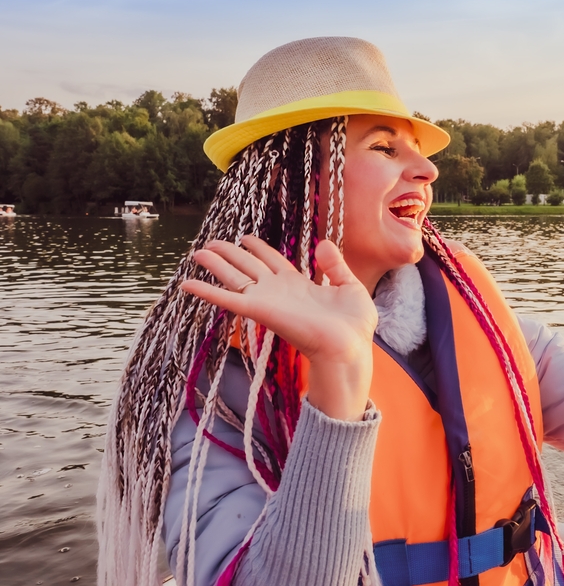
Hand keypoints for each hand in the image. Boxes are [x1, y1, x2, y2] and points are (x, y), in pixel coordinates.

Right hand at [180, 235, 376, 420]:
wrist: (349, 347)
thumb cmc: (354, 325)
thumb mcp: (350, 286)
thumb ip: (335, 265)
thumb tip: (323, 242)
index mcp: (299, 284)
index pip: (273, 261)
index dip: (258, 248)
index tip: (244, 238)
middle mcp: (279, 291)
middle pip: (248, 266)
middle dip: (230, 254)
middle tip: (210, 243)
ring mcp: (267, 300)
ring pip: (235, 277)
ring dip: (216, 265)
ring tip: (198, 253)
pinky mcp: (259, 310)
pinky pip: (228, 299)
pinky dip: (207, 291)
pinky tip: (187, 283)